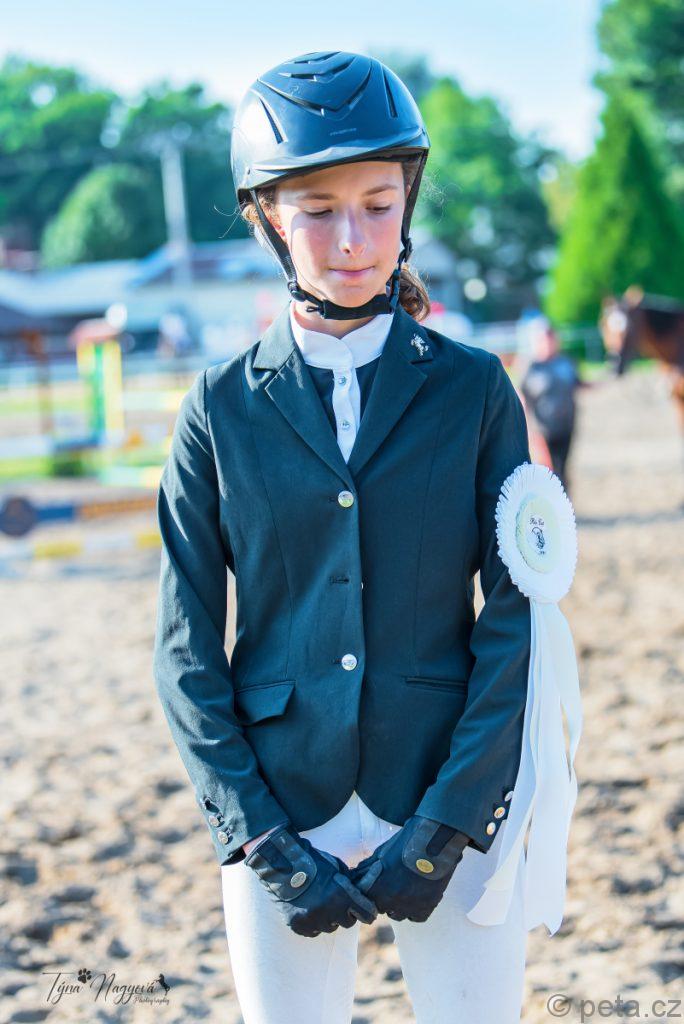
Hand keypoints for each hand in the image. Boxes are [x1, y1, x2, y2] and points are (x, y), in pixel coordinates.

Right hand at [244, 823, 378, 937]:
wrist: (283, 864)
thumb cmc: (314, 863)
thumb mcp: (338, 868)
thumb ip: (352, 885)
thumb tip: (363, 896)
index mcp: (341, 896)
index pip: (367, 914)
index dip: (368, 912)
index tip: (367, 911)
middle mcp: (328, 911)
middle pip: (348, 923)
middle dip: (346, 913)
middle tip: (337, 901)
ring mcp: (312, 920)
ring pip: (330, 927)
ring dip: (329, 918)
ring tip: (320, 901)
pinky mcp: (298, 926)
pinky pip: (313, 931)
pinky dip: (313, 922)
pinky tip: (308, 907)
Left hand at [349, 814, 469, 922]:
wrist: (435, 838)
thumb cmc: (406, 841)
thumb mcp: (382, 852)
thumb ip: (368, 867)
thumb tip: (356, 875)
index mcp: (378, 887)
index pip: (365, 901)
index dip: (367, 893)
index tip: (372, 887)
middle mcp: (393, 901)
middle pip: (381, 908)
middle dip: (382, 898)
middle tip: (389, 884)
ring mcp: (411, 906)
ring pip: (398, 915)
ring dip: (397, 905)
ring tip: (403, 889)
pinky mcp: (428, 906)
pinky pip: (416, 917)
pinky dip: (414, 910)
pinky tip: (415, 896)